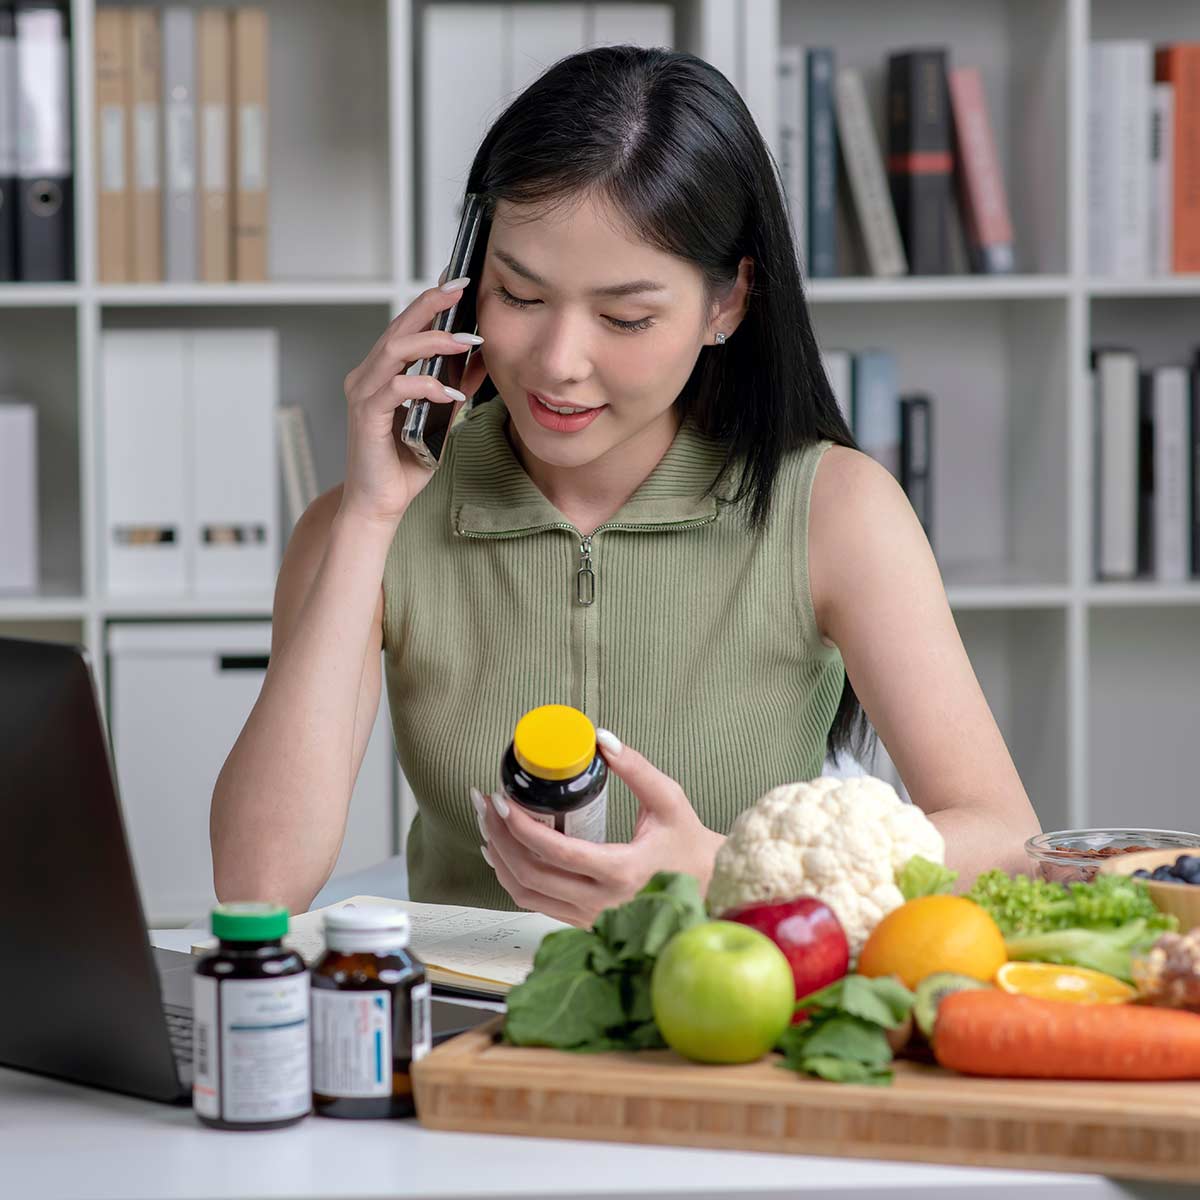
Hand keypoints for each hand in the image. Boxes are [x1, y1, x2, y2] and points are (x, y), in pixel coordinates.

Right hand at [339, 274, 489, 528]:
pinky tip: (450, 391)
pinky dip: (425, 385)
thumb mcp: (441, 419)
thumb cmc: (405, 464)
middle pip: (398, 327)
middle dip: (432, 306)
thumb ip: (455, 387)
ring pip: (395, 351)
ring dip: (433, 342)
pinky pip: (396, 389)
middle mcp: (367, 377)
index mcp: (382, 373)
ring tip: (467, 340)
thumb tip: (480, 358)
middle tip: (462, 289)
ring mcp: (364, 394)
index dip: (431, 304)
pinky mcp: (366, 416)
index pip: (407, 327)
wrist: (380, 504)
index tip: (460, 284)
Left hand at [471, 730, 725, 927]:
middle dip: (498, 837)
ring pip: (526, 894)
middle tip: (485, 804)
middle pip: (529, 874)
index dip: (520, 827)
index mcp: (621, 871)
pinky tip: (502, 853)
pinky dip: (512, 878)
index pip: (555, 852)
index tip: (502, 800)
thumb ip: (636, 768)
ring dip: (498, 859)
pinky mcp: (584, 922)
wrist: (708, 889)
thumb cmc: (688, 844)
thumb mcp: (669, 800)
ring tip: (487, 824)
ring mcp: (590, 917)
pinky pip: (536, 904)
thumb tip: (600, 738)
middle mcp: (601, 902)